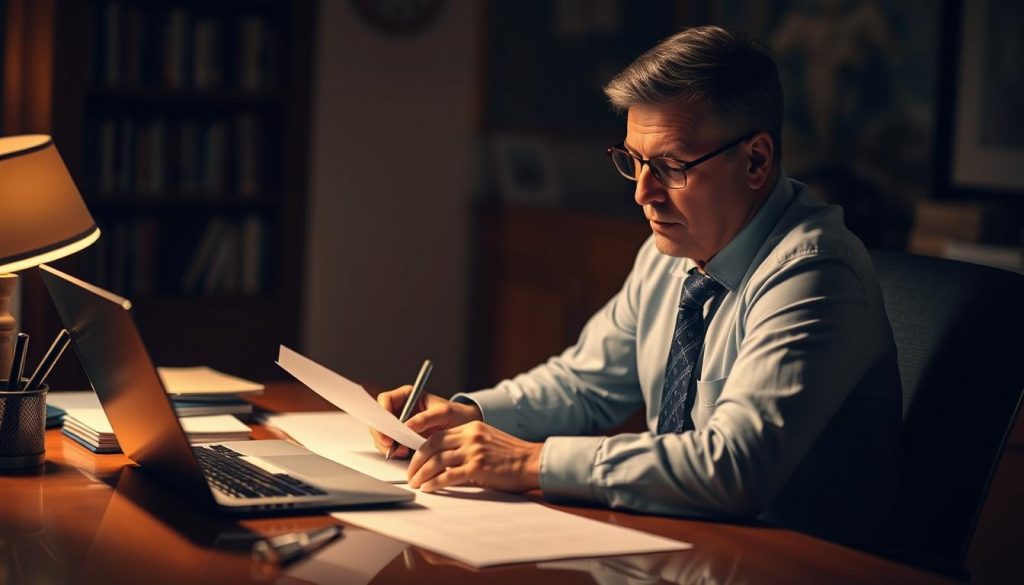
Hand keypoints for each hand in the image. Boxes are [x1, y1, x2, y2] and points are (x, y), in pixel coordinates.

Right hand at [370, 385, 481, 458]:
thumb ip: (426, 418)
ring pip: (382, 433)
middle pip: (379, 419)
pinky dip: (393, 451)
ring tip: (402, 452)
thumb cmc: (457, 415)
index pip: (385, 400)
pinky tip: (404, 454)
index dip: (381, 413)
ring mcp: (400, 424)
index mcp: (407, 395)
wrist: (465, 428)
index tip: (388, 428)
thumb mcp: (444, 413)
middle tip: (390, 445)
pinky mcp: (403, 438)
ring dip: (387, 444)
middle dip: (381, 433)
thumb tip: (407, 426)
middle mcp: (400, 409)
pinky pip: (390, 445)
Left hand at [407, 420, 541, 492]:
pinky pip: (448, 475)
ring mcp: (473, 451)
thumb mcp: (486, 442)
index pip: (437, 436)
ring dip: (422, 474)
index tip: (414, 460)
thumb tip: (443, 461)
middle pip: (432, 446)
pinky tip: (428, 488)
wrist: (532, 462)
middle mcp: (470, 436)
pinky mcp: (477, 467)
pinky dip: (435, 483)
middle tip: (410, 474)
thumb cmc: (512, 456)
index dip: (421, 449)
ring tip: (415, 484)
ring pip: (437, 461)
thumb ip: (466, 446)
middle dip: (416, 462)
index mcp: (471, 428)